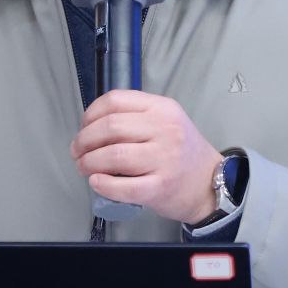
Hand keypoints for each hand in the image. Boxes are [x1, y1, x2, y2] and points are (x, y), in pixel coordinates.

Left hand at [70, 89, 221, 223]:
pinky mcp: (160, 187)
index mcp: (162, 108)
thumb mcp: (167, 120)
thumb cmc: (182, 153)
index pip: (115, 101)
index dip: (90, 114)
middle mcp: (165, 130)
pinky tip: (97, 182)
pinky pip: (123, 186)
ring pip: (113, 155)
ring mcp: (164, 159)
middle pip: (109, 127)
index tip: (84, 127)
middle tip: (78, 151)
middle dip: (84, 140)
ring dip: (89, 162)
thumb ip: (136, 116)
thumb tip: (92, 125)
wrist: (209, 183)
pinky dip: (103, 184)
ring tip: (85, 167)